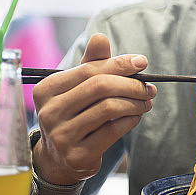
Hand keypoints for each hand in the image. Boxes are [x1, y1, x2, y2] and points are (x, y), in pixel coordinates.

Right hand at [31, 33, 155, 185]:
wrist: (59, 158)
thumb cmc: (74, 113)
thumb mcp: (78, 87)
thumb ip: (92, 63)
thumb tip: (100, 37)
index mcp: (46, 89)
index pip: (89, 70)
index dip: (119, 64)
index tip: (142, 63)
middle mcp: (49, 112)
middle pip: (101, 87)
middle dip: (131, 84)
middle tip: (149, 88)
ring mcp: (61, 136)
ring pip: (109, 108)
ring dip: (135, 102)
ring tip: (146, 101)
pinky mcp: (77, 156)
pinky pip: (113, 131)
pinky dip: (131, 120)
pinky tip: (136, 116)